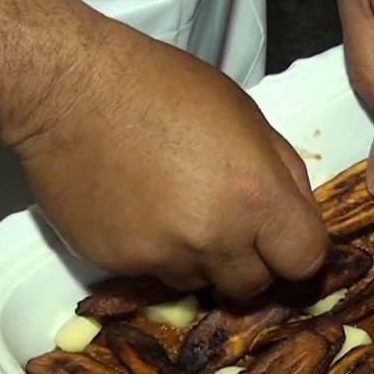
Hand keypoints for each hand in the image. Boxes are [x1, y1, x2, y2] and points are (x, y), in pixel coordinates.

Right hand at [6, 21, 327, 299]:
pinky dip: (154, 252)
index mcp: (256, 195)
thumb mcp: (245, 114)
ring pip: (201, 283)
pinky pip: (154, 273)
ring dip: (200, 259)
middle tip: (227, 226)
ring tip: (175, 211)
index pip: (305, 260)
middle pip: (254, 285)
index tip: (282, 241)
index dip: (297, 252)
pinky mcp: (121, 264)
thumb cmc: (163, 87)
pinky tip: (138, 211)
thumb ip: (281, 170)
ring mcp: (165, 256)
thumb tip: (296, 212)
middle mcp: (215, 237)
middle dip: (250, 262)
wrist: (69, 90)